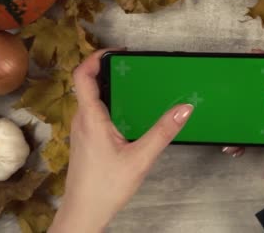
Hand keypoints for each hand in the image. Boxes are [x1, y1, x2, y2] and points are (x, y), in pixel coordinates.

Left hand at [49, 49, 193, 232]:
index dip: (96, 57)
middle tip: (129, 64)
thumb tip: (182, 109)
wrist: (84, 212)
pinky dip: (108, 102)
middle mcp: (81, 120)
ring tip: (131, 83)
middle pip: (86, 83)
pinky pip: (94, 112)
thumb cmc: (104, 188)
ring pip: (90, 98)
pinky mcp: (85, 139)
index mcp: (90, 118)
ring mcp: (81, 130)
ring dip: (107, 86)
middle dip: (107, 68)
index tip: (117, 51)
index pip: (83, 75)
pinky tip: (127, 112)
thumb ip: (162, 132)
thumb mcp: (140, 158)